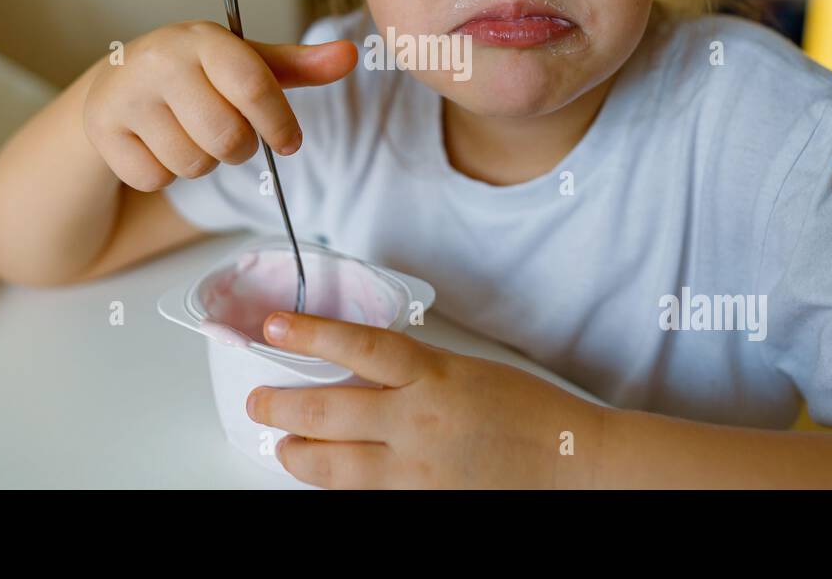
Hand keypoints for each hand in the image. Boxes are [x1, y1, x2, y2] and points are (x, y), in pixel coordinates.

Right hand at [82, 21, 355, 190]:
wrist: (121, 80)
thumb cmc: (200, 74)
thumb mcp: (247, 63)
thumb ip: (300, 66)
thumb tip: (351, 56)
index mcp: (204, 39)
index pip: (254, 87)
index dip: (279, 123)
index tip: (289, 143)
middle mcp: (161, 61)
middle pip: (227, 139)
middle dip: (239, 149)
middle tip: (230, 135)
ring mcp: (127, 95)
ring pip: (192, 164)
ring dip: (202, 162)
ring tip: (190, 134)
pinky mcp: (102, 130)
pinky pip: (155, 179)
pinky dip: (164, 174)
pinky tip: (157, 144)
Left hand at [245, 312, 612, 487]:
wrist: (571, 463)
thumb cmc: (528, 413)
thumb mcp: (464, 372)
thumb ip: (413, 373)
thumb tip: (361, 371)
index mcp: (432, 376)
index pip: (357, 345)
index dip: (309, 333)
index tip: (274, 326)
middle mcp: (417, 423)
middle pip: (326, 412)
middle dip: (280, 407)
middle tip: (260, 402)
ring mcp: (416, 472)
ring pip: (333, 466)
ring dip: (297, 455)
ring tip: (282, 447)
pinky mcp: (420, 505)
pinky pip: (365, 497)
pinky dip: (340, 486)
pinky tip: (329, 477)